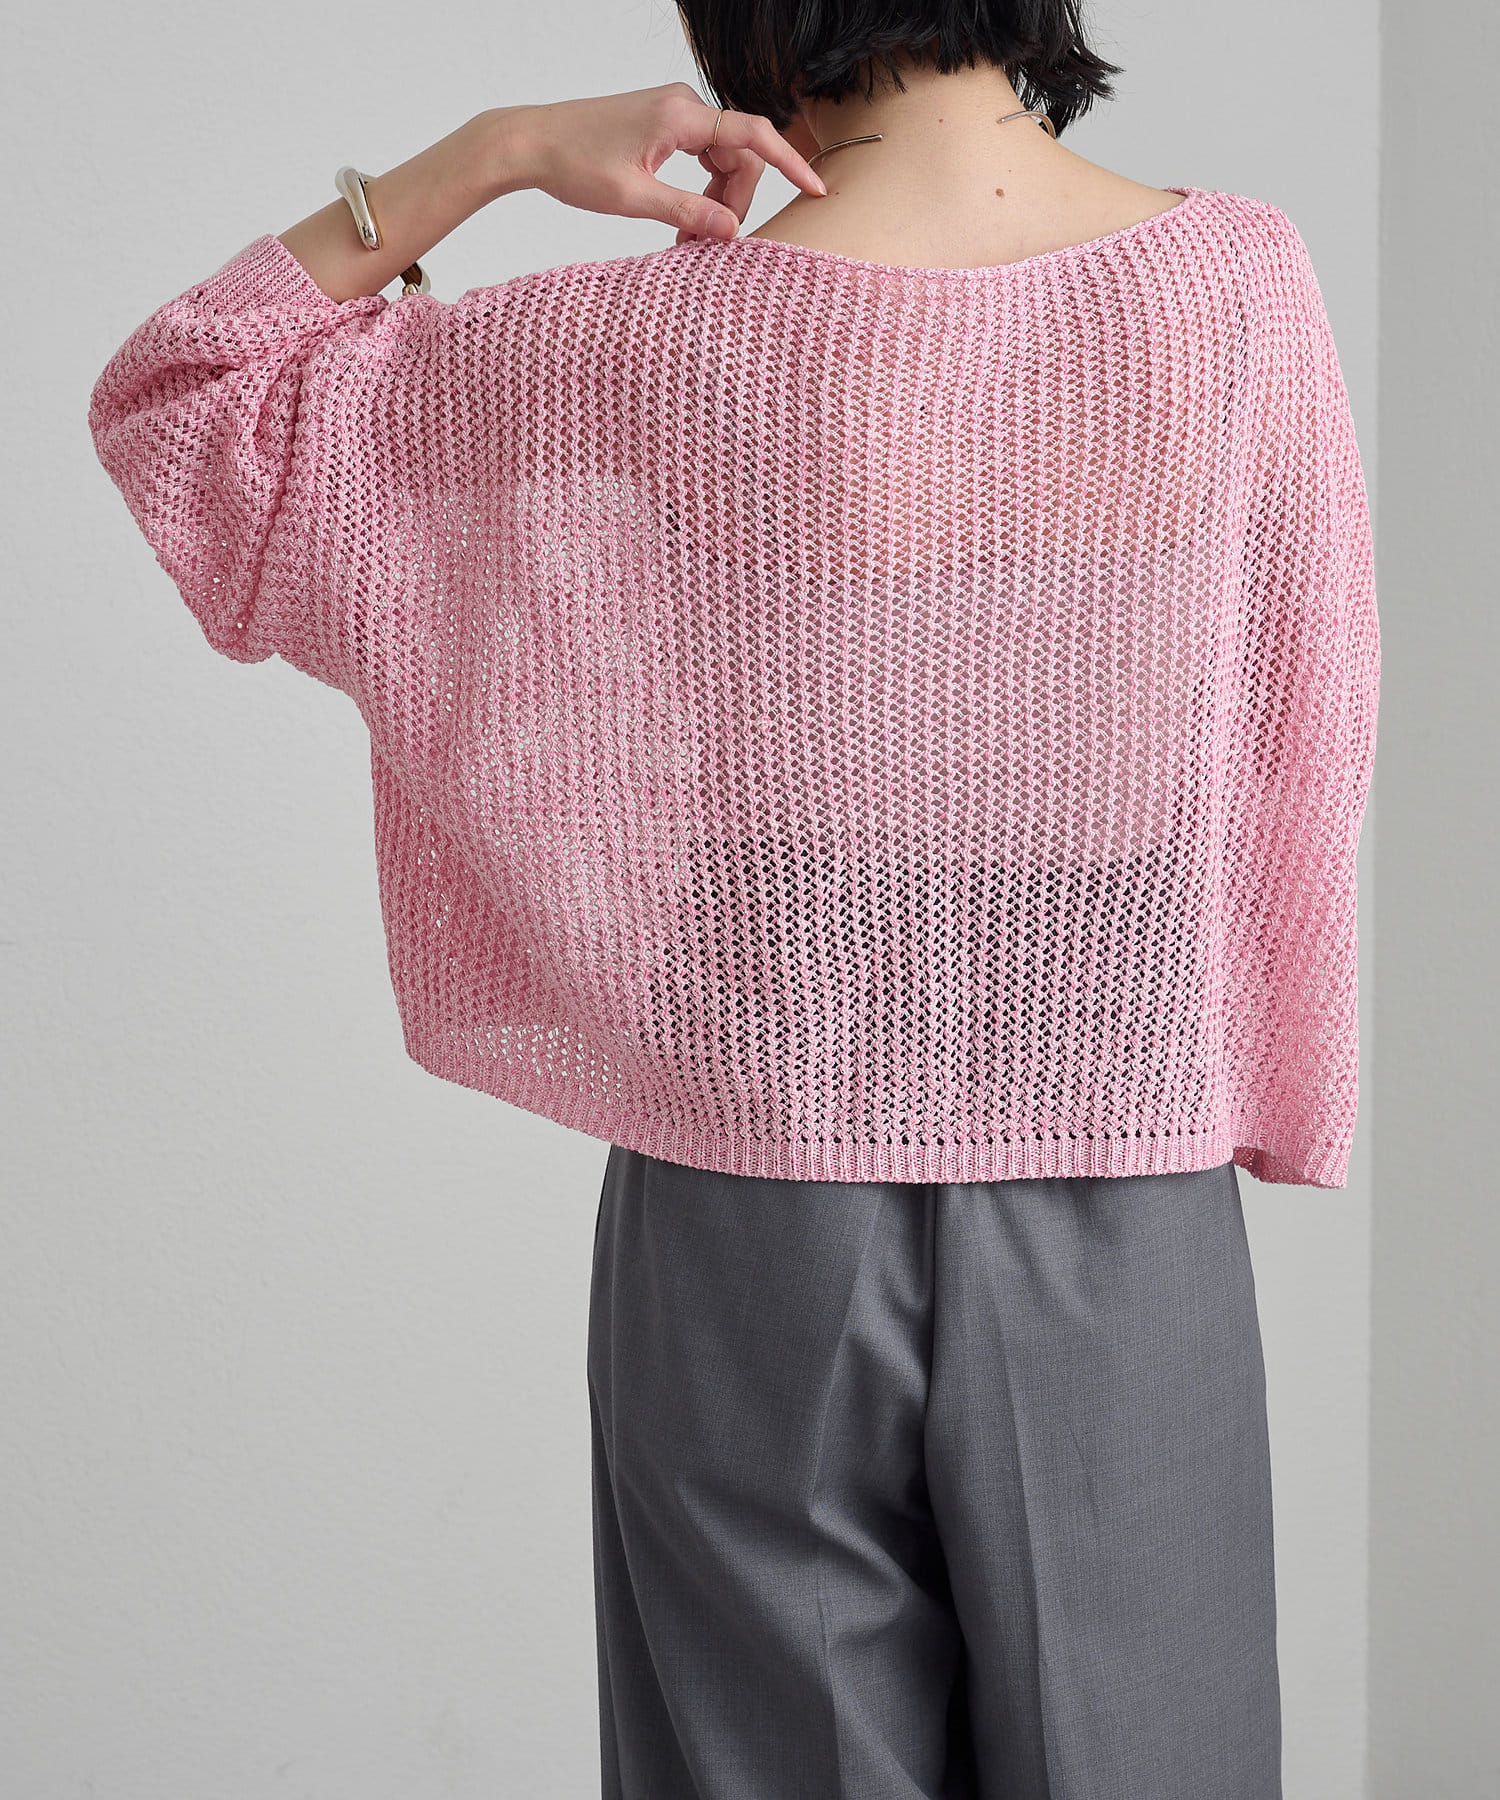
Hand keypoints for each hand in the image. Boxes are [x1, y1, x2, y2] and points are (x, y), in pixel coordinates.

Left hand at [508, 83, 826, 244]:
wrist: (530, 141)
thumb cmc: (572, 163)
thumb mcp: (632, 198)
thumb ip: (686, 213)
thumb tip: (731, 233)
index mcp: (679, 115)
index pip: (753, 135)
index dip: (789, 163)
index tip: (815, 189)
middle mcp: (681, 105)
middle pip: (738, 156)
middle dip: (732, 204)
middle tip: (709, 248)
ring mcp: (672, 113)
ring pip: (720, 160)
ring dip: (714, 203)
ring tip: (688, 242)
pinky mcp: (661, 124)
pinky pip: (700, 157)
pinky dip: (698, 191)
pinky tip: (681, 221)